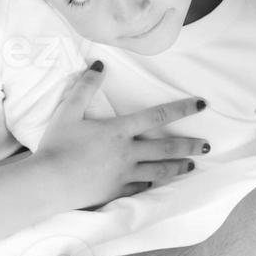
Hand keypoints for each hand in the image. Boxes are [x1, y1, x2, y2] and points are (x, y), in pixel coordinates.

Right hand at [35, 63, 207, 209]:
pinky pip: (140, 187)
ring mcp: (124, 174)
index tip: (202, 105)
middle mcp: (127, 152)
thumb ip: (85, 87)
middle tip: (207, 146)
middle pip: (167, 148)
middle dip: (190, 145)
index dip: (182, 108)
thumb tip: (99, 65)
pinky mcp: (116, 191)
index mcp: (118, 130)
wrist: (48, 182)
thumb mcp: (68, 111)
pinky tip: (157, 182)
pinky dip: (151, 183)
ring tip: (192, 165)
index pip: (157, 116)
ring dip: (179, 167)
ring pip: (160, 170)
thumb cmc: (56, 145)